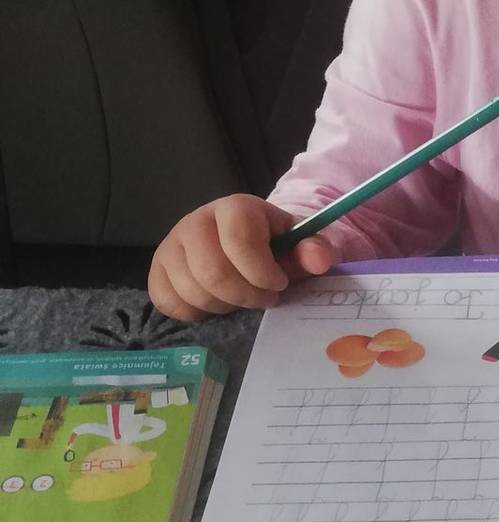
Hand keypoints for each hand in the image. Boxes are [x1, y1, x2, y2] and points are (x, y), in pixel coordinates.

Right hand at [149, 194, 334, 320]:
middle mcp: (197, 221)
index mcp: (235, 208)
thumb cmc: (276, 248)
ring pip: (192, 289)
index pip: (239, 237)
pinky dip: (194, 313)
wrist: (247, 247)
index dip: (261, 269)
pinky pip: (167, 301)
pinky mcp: (158, 270)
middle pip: (213, 270)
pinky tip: (215, 305)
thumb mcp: (302, 246)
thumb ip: (314, 251)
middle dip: (245, 295)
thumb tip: (318, 260)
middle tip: (264, 300)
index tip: (278, 284)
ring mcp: (172, 244)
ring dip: (223, 306)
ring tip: (240, 299)